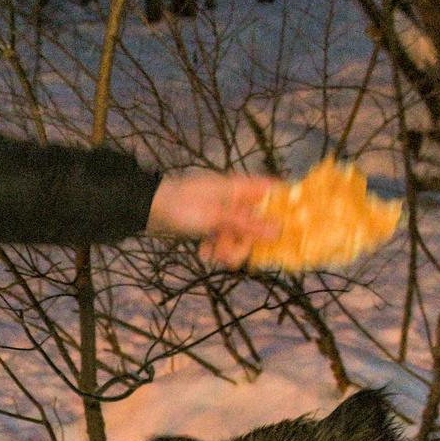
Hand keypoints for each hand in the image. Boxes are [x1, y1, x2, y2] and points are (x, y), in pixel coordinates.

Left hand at [147, 169, 279, 266]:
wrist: (147, 211)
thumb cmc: (181, 206)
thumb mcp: (217, 217)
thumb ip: (248, 224)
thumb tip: (279, 231)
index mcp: (240, 188)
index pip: (274, 191)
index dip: (287, 206)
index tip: (293, 228)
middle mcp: (236, 200)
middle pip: (259, 225)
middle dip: (246, 243)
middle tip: (230, 250)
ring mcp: (224, 215)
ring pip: (242, 238)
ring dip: (229, 250)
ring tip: (211, 252)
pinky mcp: (213, 227)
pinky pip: (226, 243)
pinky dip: (216, 250)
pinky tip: (202, 251)